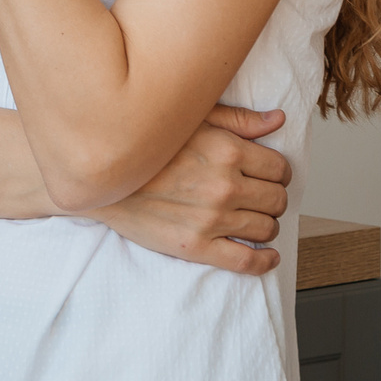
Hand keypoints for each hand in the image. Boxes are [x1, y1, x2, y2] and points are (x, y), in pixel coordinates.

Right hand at [87, 106, 290, 275]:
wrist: (102, 177)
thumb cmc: (146, 145)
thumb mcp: (192, 119)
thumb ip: (238, 120)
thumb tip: (278, 119)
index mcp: (227, 151)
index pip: (279, 169)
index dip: (279, 173)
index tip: (270, 176)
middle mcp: (224, 186)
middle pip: (277, 200)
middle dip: (274, 199)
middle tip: (262, 198)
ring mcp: (211, 219)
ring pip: (267, 229)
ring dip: (267, 226)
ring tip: (255, 220)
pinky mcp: (196, 246)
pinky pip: (246, 261)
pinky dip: (264, 261)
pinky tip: (268, 256)